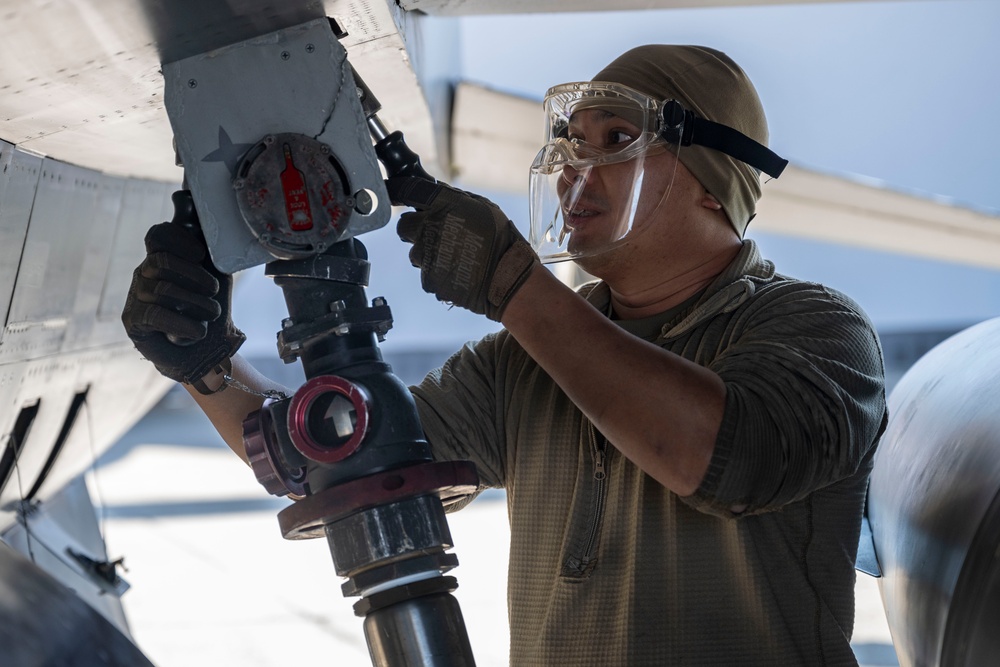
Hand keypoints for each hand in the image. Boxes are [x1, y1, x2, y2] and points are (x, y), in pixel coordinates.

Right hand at [121, 192, 243, 384]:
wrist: (207, 352)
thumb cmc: (209, 309)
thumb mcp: (215, 270)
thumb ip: (204, 238)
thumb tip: (183, 194)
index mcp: (163, 258)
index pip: (158, 235)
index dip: (178, 239)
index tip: (201, 254)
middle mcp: (145, 274)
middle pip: (163, 262)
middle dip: (196, 278)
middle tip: (213, 293)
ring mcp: (136, 297)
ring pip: (164, 290)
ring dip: (197, 305)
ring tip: (210, 315)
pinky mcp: (134, 322)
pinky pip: (158, 315)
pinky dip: (185, 325)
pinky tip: (196, 331)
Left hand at [386, 177, 537, 321]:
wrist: (508, 277)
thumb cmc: (500, 239)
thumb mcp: (482, 207)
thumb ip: (454, 198)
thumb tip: (435, 191)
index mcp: (442, 205)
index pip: (406, 190)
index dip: (396, 190)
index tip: (392, 192)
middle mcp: (429, 228)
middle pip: (404, 226)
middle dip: (415, 229)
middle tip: (435, 234)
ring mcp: (427, 256)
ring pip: (416, 253)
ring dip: (429, 254)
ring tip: (455, 258)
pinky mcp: (429, 280)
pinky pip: (427, 274)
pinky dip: (438, 274)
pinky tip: (457, 272)